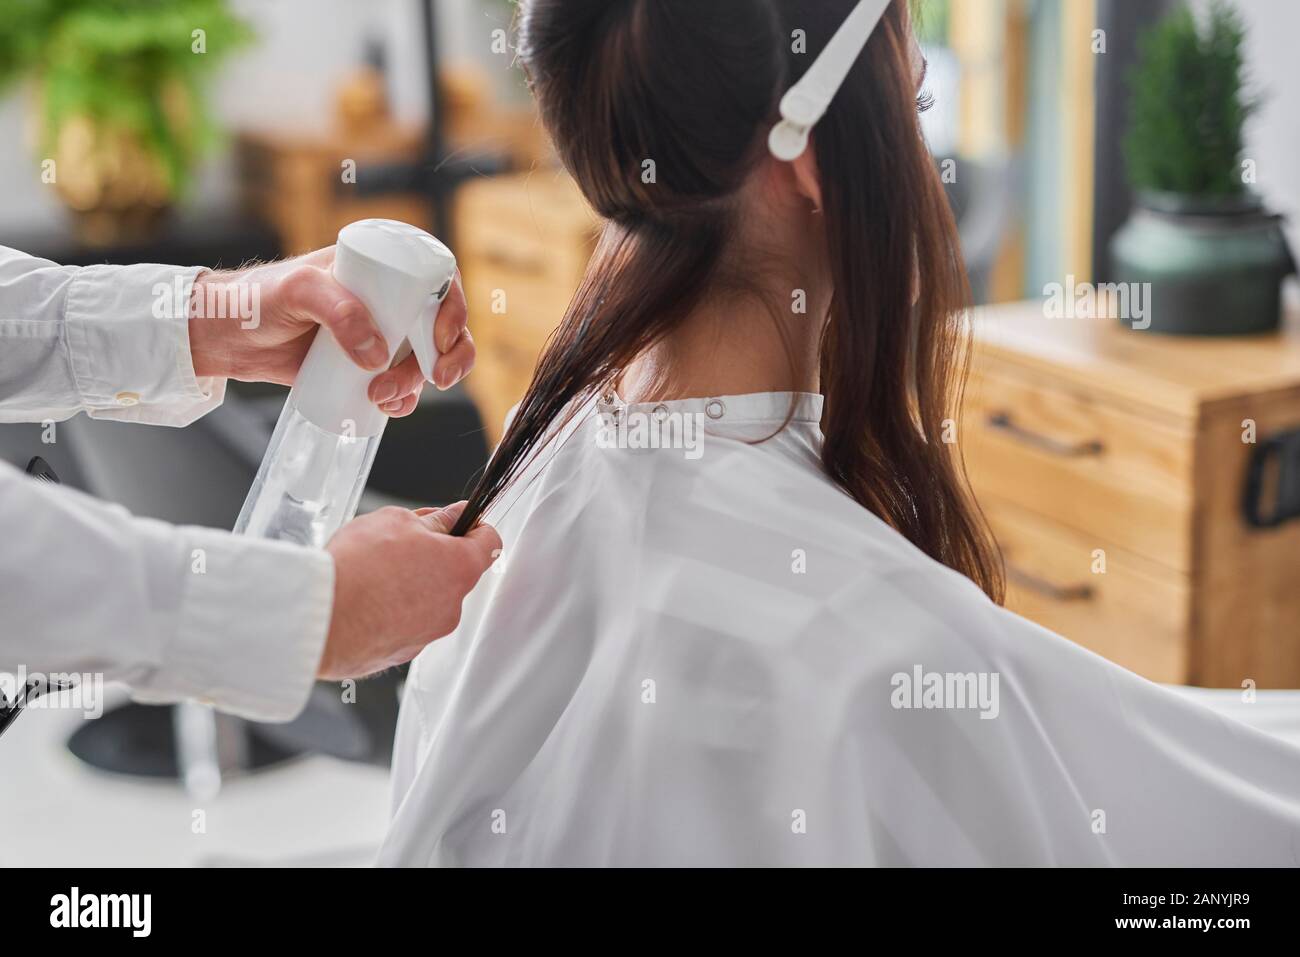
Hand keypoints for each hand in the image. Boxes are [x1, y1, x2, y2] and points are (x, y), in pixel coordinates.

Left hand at [188, 246, 474, 416]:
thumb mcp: (300, 290)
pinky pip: (401, 385)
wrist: (227, 338)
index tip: (441, 338)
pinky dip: (405, 400)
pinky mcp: (365, 367)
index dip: (453, 308)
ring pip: (424, 361)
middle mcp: (387, 300)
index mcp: (379, 267)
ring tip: (383, 396)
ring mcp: (379, 335)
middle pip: (440, 326)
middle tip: (436, 379)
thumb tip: (378, 356)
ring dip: (418, 384)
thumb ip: (340, 313)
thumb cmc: (259, 298)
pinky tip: (390, 406)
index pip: (436, 279)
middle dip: (448, 357)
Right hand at [318, 502, 501, 679]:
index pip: (490, 542)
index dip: (474, 527)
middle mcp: (452, 606)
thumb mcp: (397, 521)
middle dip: (434, 557)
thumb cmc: (357, 568)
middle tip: (400, 545)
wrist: (320, 619)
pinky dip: (392, 612)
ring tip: (373, 576)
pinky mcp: (404, 652)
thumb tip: (452, 516)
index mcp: (459, 568)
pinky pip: (406, 624)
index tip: (459, 521)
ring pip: (430, 600)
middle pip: (456, 573)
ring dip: (411, 586)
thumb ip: (434, 520)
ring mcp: (429, 633)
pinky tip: (366, 601)